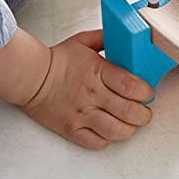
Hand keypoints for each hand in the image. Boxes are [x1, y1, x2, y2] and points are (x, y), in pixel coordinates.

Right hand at [23, 30, 153, 148]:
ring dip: (130, 129)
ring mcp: (82, 114)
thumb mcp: (84, 41)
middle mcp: (92, 94)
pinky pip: (97, 142)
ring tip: (133, 123)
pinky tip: (111, 130)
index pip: (131, 86)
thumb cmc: (57, 59)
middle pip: (129, 111)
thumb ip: (106, 38)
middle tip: (145, 111)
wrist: (30, 77)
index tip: (148, 92)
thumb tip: (125, 35)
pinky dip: (109, 139)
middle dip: (144, 114)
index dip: (146, 92)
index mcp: (98, 72)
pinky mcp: (72, 129)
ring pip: (116, 130)